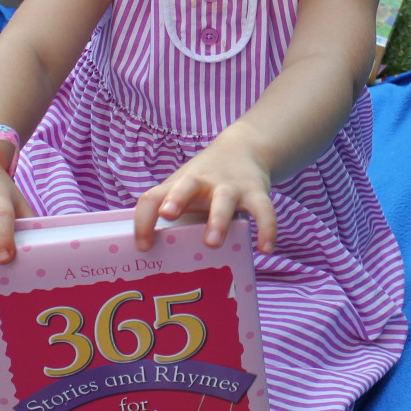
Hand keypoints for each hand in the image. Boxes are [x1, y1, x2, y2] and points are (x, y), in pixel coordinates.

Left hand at [133, 122, 276, 252]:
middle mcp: (202, 182)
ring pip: (223, 200)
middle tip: (169, 215)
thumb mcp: (183, 191)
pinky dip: (267, 228)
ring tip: (212, 243)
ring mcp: (230, 186)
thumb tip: (156, 262)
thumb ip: (173, 219)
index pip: (152, 198)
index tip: (143, 246)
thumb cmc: (204, 183)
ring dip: (217, 220)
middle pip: (186, 186)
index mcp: (178, 185)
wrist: (243, 148)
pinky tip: (265, 249)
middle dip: (177, 200)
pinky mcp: (256, 191)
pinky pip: (263, 210)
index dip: (144, 220)